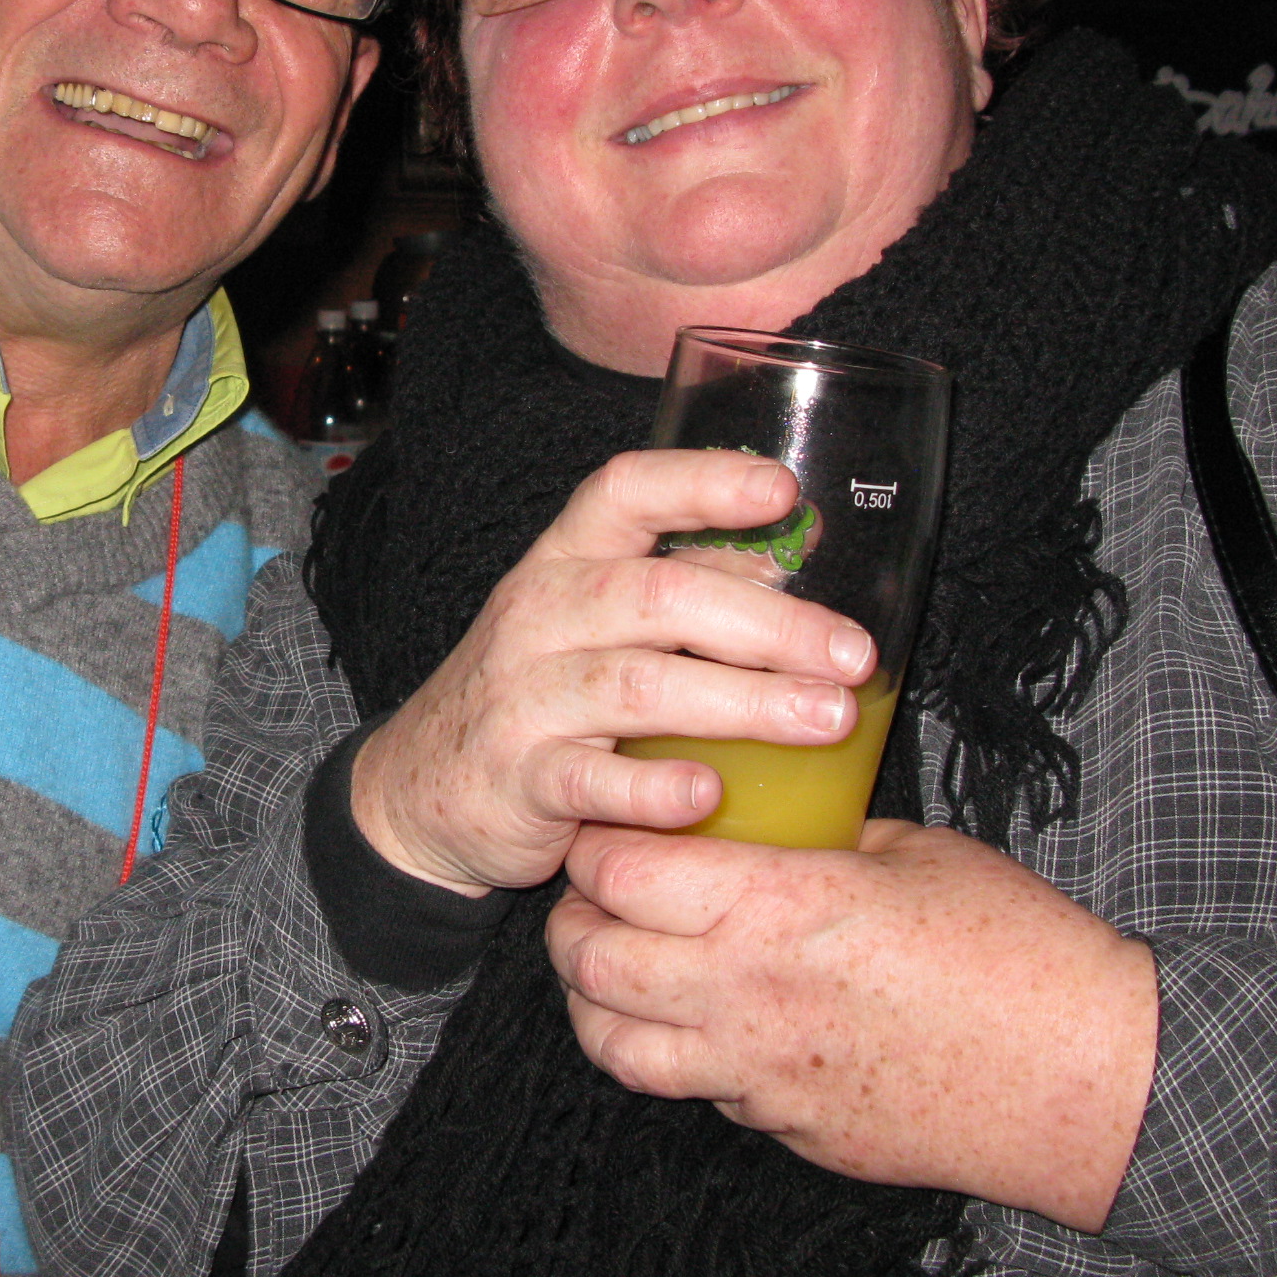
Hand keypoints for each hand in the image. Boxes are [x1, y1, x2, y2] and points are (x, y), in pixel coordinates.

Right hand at [350, 450, 880, 896]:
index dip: (701, 482)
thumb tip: (798, 550)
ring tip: (826, 718)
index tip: (781, 491)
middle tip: (853, 654)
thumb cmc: (537, 691)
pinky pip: (589, 781)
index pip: (624, 492)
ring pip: (637, 686)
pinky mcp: (519, 780)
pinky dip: (652, 789)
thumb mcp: (594, 622)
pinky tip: (709, 794)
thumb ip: (685, 585)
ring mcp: (523, 698)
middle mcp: (539, 615)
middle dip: (768, 623)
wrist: (422, 788)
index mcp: (564, 560)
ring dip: (743, 701)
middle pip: (657, 596)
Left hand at [548, 820, 1158, 1232]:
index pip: (620, 871)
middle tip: (593, 894)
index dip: (596, 842)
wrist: (1085, 1080)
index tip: (606, 823)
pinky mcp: (786, 1129)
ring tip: (614, 965)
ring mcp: (759, 1075)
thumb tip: (776, 820)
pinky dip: (671, 1054)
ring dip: (596, 999)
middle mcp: (747, 994)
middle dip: (573, 920)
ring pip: (613, 1045)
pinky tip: (699, 1022)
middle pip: (591, 960)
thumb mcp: (914, 851)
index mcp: (776, 905)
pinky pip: (692, 1091)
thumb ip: (822, 837)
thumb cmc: (1018, 952)